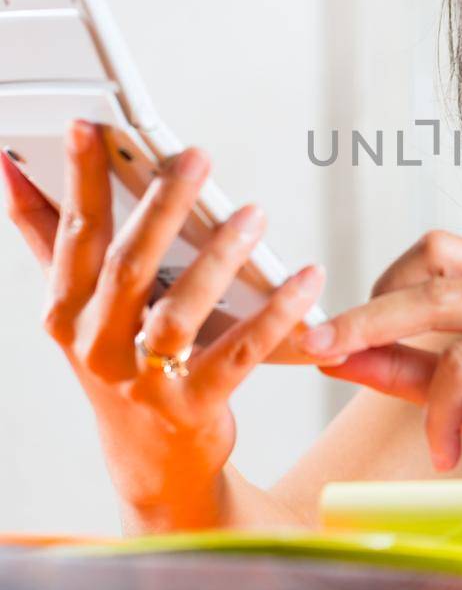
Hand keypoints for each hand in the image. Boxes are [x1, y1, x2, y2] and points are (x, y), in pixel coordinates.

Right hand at [0, 118, 325, 527]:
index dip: (80, 181)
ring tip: (252, 214)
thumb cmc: (117, 363)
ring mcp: (144, 380)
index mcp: (66, 312)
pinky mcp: (194, 405)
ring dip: (217, 258)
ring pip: (179, 312)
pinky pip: (240, 353)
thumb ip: (46, 237)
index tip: (90, 128)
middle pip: (128, 267)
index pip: (75, 235)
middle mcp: (97, 346)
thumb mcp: (75, 306)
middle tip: (195, 157)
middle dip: (161, 207)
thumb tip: (11, 168)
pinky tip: (305, 280)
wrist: (152, 461)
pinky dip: (275, 315)